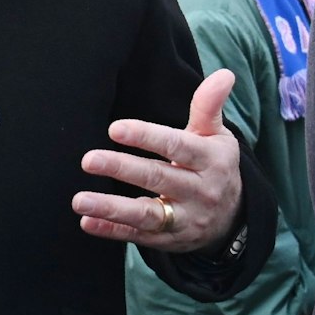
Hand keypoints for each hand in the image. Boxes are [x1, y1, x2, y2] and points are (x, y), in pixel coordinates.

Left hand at [73, 69, 242, 250]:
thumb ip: (209, 106)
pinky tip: (88, 223)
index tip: (115, 128)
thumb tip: (224, 74)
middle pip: (158, 178)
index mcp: (210, 160)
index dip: (147, 137)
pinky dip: (113, 231)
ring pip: (147, 214)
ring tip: (79, 200)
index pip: (177, 146)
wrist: (234, 219)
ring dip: (111, 208)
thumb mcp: (217, 136)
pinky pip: (139, 236)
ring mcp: (185, 219)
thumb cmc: (214, 165)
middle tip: (88, 160)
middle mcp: (200, 191)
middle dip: (122, 169)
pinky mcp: (170, 240)